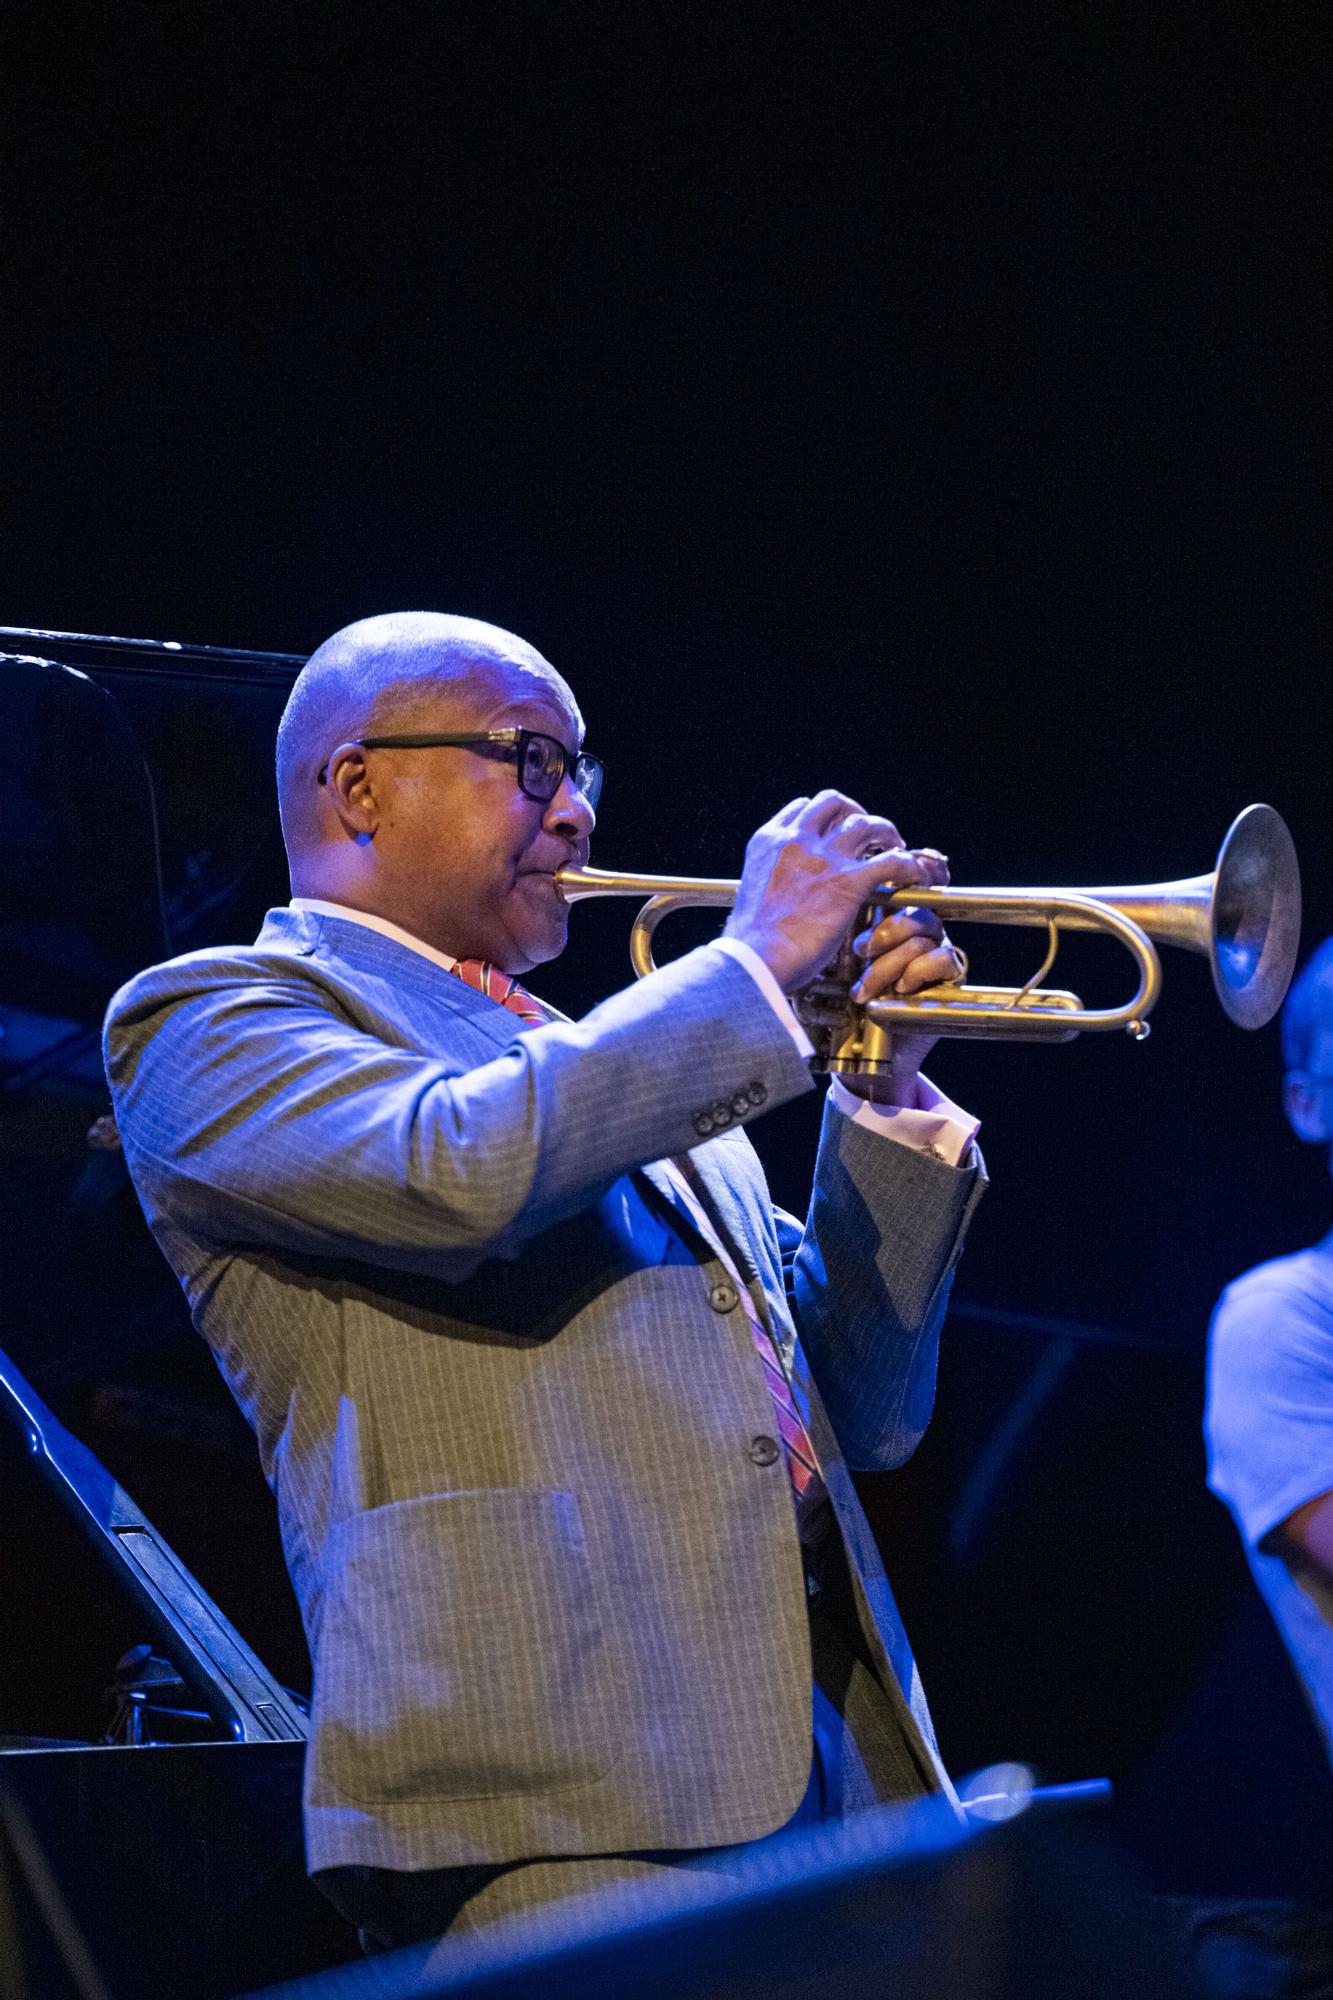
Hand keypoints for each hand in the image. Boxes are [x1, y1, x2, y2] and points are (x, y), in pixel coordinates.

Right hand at [724, 791, 948, 994]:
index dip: (824, 817)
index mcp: (769, 841)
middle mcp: (796, 840)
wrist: (756, 960)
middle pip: (834, 803)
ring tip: (895, 848)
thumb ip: (769, 882)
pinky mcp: (849, 882)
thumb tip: (778, 895)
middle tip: (867, 835)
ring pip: (866, 823)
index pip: (802, 808)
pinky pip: (892, 861)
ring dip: (886, 832)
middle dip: (855, 813)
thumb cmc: (750, 942)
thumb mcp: (750, 894)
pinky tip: (912, 876)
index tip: (834, 832)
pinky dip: (907, 866)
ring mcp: (824, 858)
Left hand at [839, 874, 967, 1106]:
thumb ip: (841, 935)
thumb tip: (833, 901)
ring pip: (924, 939)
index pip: (900, 895)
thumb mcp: (839, 967)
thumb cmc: (850, 1006)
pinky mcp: (951, 978)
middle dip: (885, 932)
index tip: (864, 910)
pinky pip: (946, 958)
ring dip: (891, 963)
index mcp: (892, 924)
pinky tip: (902, 988)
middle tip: (860, 951)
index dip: (887, 896)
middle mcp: (919, 936)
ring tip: (866, 989)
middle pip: (915, 912)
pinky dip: (921, 970)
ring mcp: (937, 954)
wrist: (868, 1053)